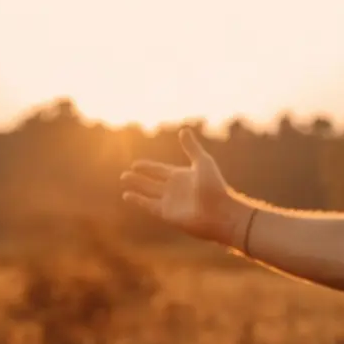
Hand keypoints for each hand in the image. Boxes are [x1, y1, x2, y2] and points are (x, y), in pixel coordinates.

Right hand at [120, 128, 248, 244]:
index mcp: (182, 176)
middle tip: (125, 174)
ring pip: (148, 192)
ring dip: (136, 187)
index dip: (148, 167)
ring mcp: (170, 202)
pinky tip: (127, 195)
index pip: (160, 170)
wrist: (220, 212)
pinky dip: (137, 200)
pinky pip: (148, 205)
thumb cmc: (215, 187)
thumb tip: (184, 130)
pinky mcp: (166, 214)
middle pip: (152, 182)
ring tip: (123, 180)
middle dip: (139, 178)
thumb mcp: (203, 162)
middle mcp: (174, 189)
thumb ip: (192, 147)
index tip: (136, 164)